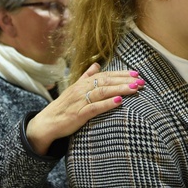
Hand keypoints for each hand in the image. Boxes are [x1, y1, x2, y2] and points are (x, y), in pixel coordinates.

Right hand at [25, 63, 143, 154]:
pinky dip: (107, 104)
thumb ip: (86, 76)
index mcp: (83, 83)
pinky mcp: (78, 114)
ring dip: (120, 89)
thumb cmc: (64, 106)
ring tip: (135, 88)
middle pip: (107, 81)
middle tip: (141, 81)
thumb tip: (97, 64)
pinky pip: (94, 107)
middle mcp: (82, 89)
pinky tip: (119, 101)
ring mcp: (80, 101)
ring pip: (103, 92)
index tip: (137, 74)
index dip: (122, 74)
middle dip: (125, 80)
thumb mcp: (75, 88)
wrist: (47, 123)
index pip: (106, 75)